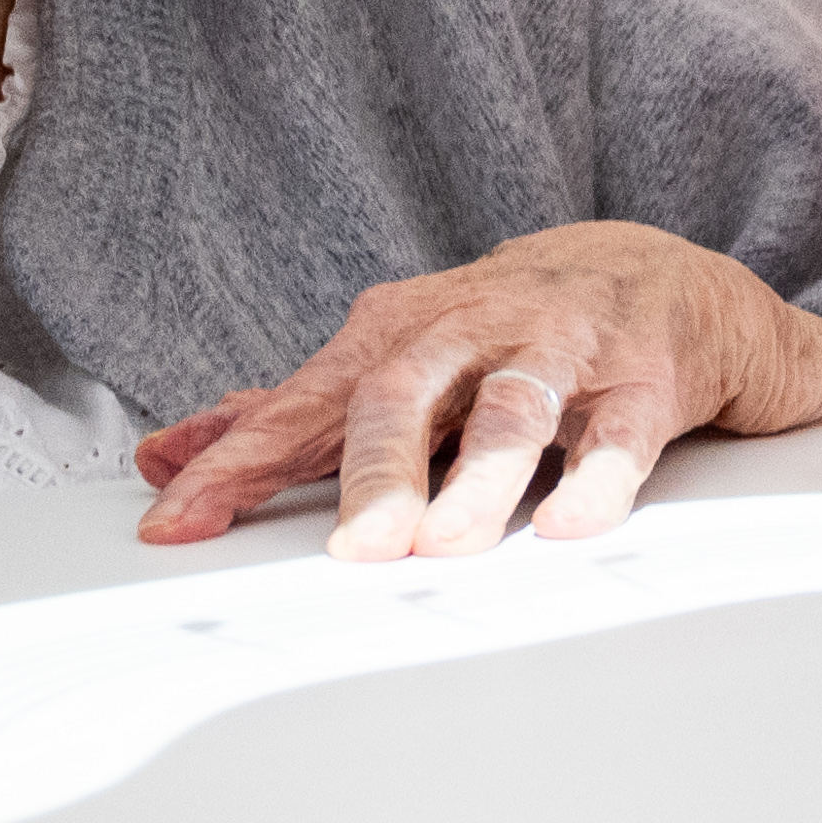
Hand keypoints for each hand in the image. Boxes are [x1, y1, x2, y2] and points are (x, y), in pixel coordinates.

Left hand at [130, 222, 821, 556]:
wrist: (657, 273)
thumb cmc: (502, 334)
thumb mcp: (392, 365)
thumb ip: (284, 419)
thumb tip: (164, 458)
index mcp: (398, 333)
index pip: (304, 405)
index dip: (237, 463)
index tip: (177, 522)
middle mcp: (473, 331)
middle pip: (405, 393)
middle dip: (373, 472)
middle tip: (353, 549)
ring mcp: (561, 350)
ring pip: (514, 410)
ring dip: (479, 478)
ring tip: (446, 544)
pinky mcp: (643, 380)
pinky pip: (622, 432)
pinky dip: (598, 478)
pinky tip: (571, 524)